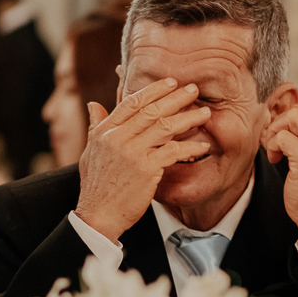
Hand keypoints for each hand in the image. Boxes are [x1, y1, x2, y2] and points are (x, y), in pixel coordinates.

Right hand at [75, 79, 211, 241]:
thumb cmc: (97, 185)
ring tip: (205, 113)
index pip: (132, 103)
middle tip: (194, 89)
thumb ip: (97, 127)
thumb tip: (94, 105)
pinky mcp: (146, 169)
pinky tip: (203, 145)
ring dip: (188, 118)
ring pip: (165, 127)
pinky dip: (190, 147)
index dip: (153, 90)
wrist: (98, 214)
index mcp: (105, 131)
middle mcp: (117, 138)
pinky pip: (173, 151)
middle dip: (176, 98)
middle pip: (151, 111)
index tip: (171, 82)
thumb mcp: (92, 152)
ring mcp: (132, 153)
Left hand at [261, 104, 297, 245]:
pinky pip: (282, 136)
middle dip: (284, 124)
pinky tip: (277, 160)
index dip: (295, 121)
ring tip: (277, 150)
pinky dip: (273, 146)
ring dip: (277, 132)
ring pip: (293, 117)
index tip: (290, 140)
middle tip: (278, 143)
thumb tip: (291, 109)